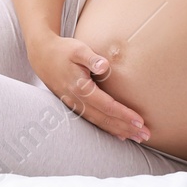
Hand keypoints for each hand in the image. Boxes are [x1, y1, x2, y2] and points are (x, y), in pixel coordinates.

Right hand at [28, 36, 151, 143]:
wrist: (41, 55)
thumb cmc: (62, 50)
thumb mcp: (77, 48)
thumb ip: (91, 58)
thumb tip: (104, 65)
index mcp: (80, 88)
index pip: (106, 106)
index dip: (124, 115)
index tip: (140, 121)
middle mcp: (76, 100)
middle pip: (105, 119)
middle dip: (126, 128)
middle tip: (145, 135)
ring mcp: (73, 105)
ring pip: (99, 123)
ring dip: (118, 131)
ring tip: (137, 138)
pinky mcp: (73, 105)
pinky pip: (92, 121)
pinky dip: (106, 129)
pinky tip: (118, 134)